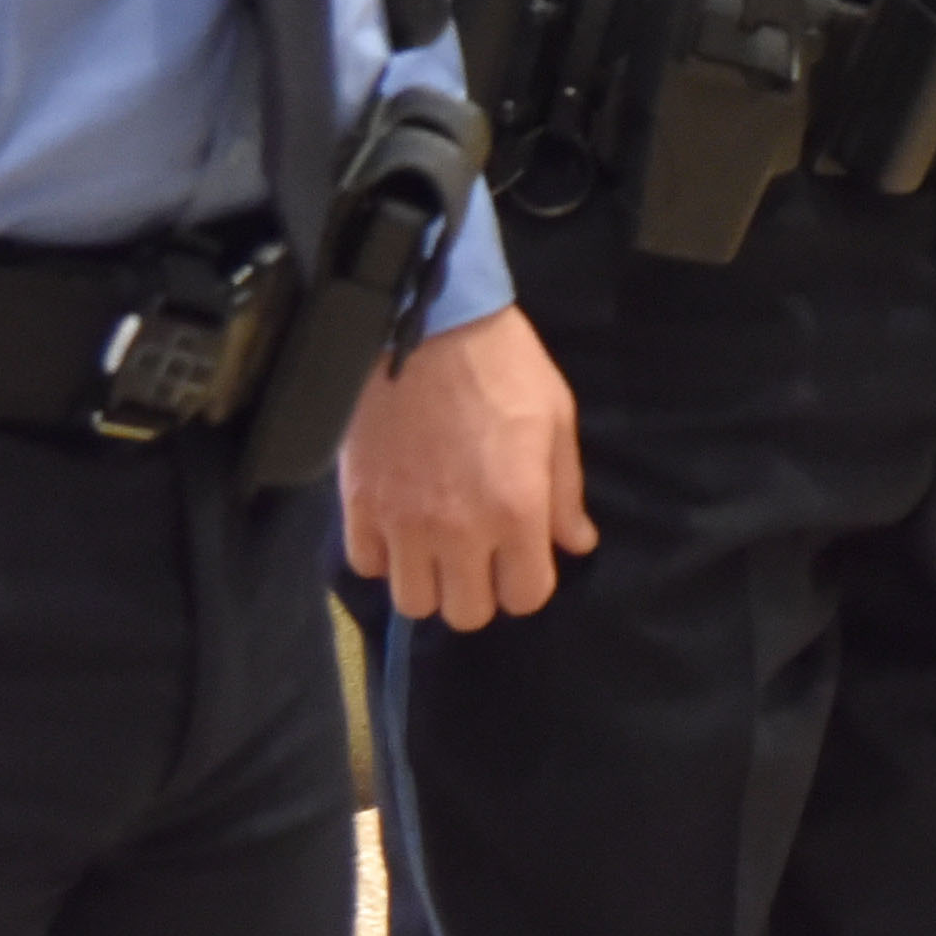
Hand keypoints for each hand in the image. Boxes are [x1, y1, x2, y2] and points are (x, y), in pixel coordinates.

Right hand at [342, 302, 595, 628]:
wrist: (426, 322)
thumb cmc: (503, 365)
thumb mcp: (555, 419)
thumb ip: (565, 492)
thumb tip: (576, 543)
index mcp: (517, 511)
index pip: (525, 597)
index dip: (527, 581)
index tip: (521, 558)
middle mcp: (459, 531)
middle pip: (467, 613)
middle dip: (478, 588)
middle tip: (477, 554)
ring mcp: (403, 522)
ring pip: (413, 601)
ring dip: (428, 580)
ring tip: (434, 545)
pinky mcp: (359, 505)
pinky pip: (365, 565)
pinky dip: (382, 555)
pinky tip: (396, 524)